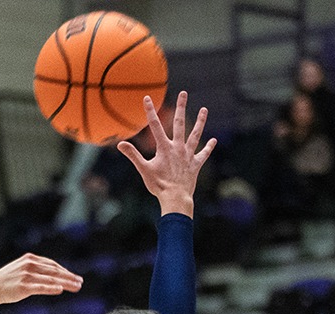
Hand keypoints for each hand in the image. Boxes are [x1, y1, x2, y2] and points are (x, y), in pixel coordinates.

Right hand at [0, 253, 83, 306]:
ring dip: (66, 283)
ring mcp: (27, 275)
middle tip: (80, 282)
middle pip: (55, 271)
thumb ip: (34, 269)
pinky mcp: (24, 286)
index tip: (74, 277)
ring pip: (51, 279)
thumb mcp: (20, 269)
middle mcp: (29, 264)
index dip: (65, 271)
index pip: (52, 265)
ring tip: (76, 287)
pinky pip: (41, 287)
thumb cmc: (5, 281)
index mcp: (30, 259)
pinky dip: (52, 288)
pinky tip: (61, 290)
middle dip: (69, 276)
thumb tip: (50, 277)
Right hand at [117, 91, 215, 217]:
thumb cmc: (158, 185)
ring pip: (195, 135)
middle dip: (181, 107)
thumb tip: (120, 144)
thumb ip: (133, 155)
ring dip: (200, 122)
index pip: (155, 126)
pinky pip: (203, 154)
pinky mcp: (196, 164)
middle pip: (180, 123)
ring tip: (204, 110)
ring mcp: (188, 155)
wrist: (176, 197)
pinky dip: (208, 147)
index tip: (147, 98)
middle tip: (183, 93)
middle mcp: (178, 148)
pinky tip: (213, 140)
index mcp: (164, 148)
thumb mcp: (143, 169)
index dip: (149, 111)